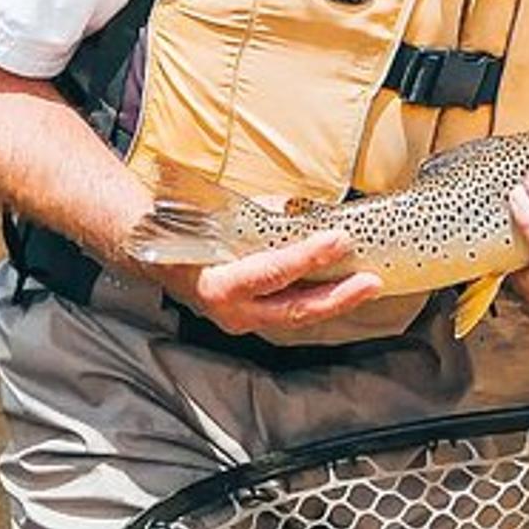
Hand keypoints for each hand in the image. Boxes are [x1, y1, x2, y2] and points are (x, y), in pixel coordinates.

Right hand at [150, 229, 383, 335]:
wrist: (159, 260)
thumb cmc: (188, 234)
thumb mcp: (219, 218)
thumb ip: (262, 216)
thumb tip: (303, 209)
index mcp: (220, 285)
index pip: (273, 272)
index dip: (309, 256)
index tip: (339, 239)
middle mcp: (234, 312)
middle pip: (294, 309)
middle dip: (337, 296)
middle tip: (370, 281)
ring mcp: (246, 320)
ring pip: (297, 316)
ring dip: (335, 301)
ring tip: (366, 285)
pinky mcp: (256, 319)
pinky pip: (292, 312)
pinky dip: (318, 301)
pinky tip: (342, 289)